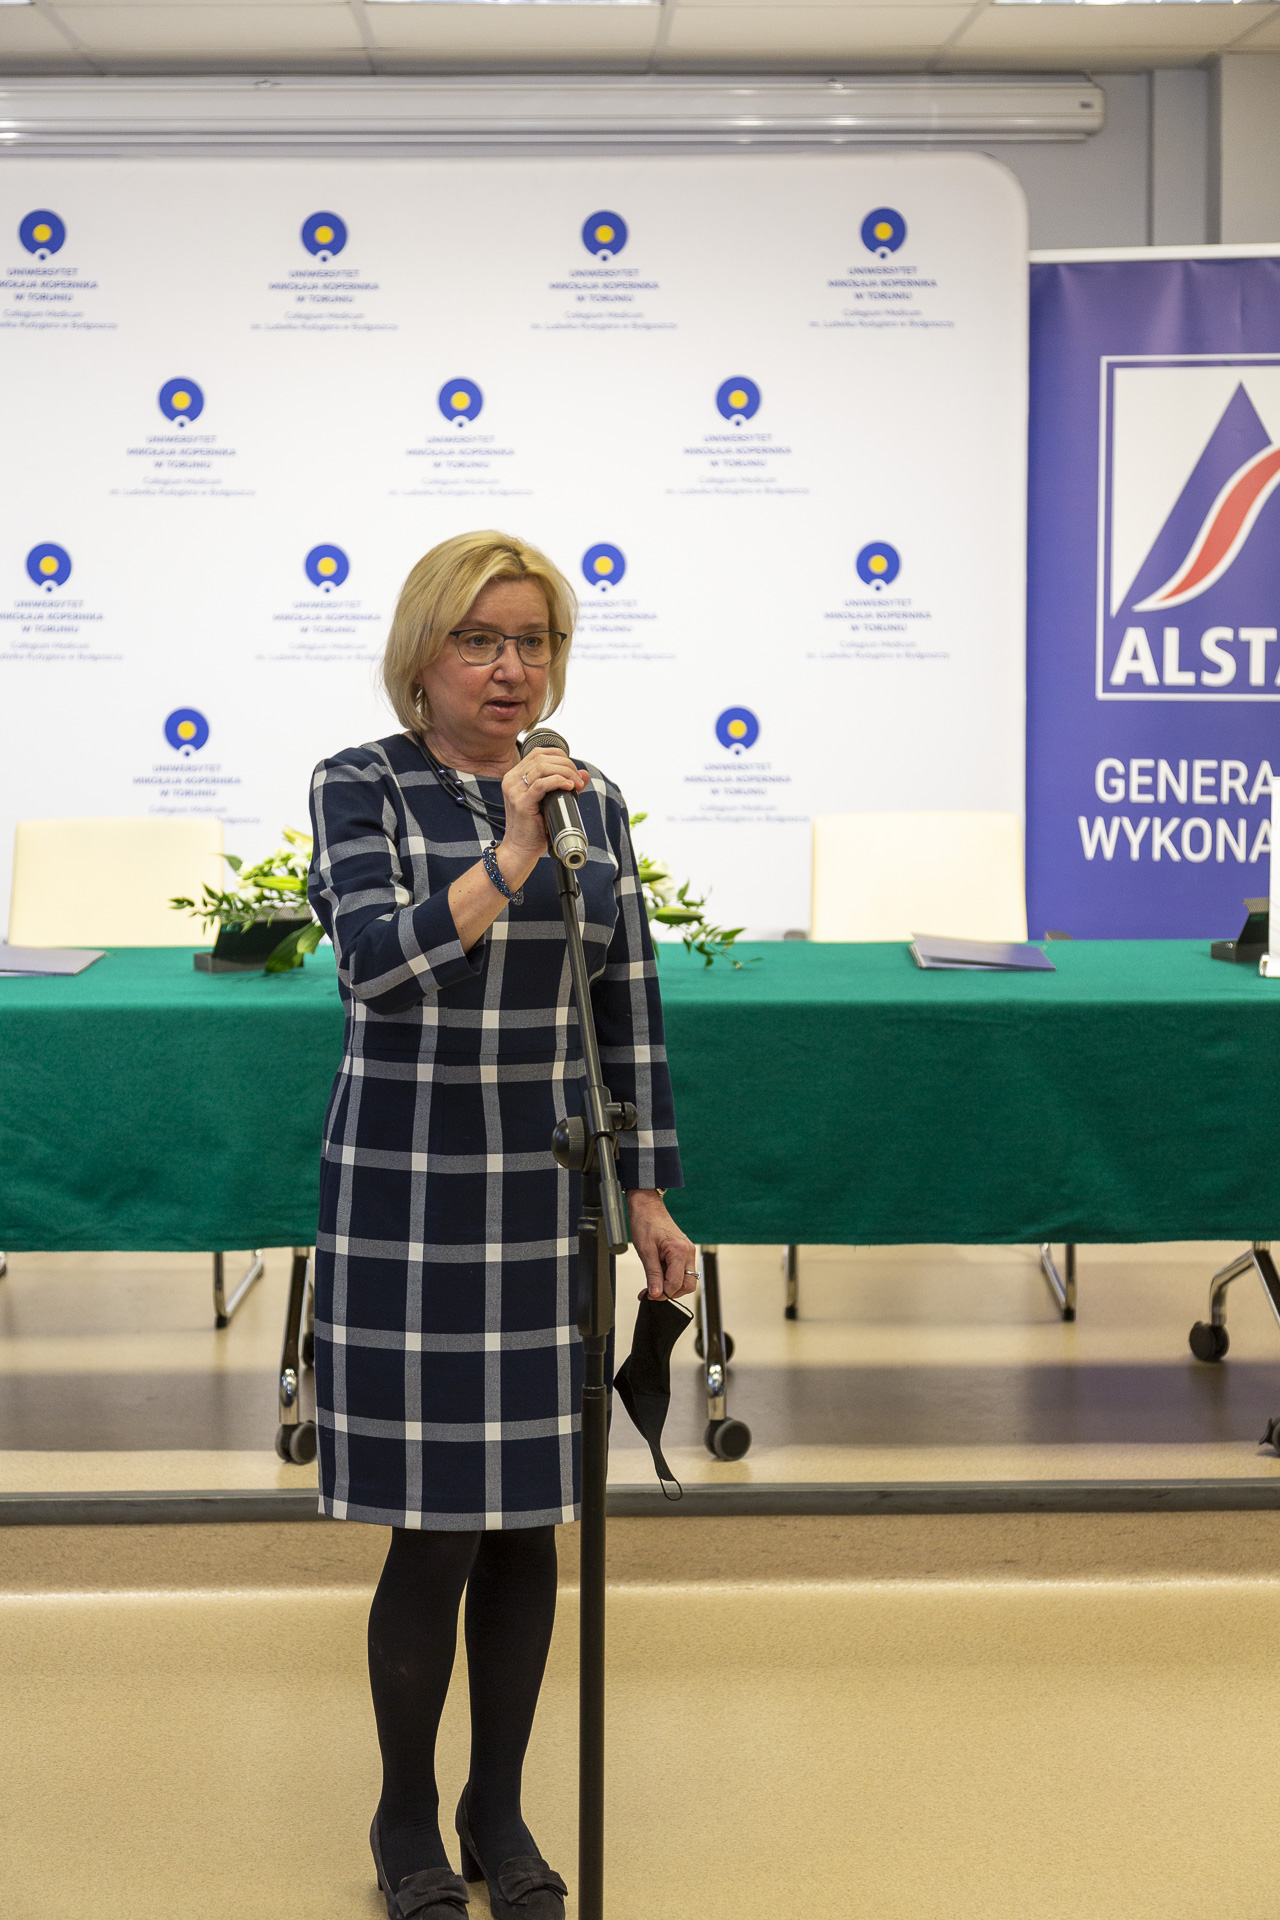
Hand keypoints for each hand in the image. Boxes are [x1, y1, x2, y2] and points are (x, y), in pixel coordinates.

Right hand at [498, 748, 589, 884]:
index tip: (573, 769)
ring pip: (543, 767)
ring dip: (565, 773)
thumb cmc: (534, 827)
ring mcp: (515, 790)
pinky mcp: (522, 802)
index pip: (538, 753)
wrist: (521, 849)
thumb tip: (584, 774)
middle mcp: (512, 779)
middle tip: (579, 779)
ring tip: (576, 785)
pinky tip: (569, 787)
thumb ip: (564, 784)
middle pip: (542, 757)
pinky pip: (541, 784)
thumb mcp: (550, 801)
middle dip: (566, 765)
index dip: (560, 756)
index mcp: (515, 776)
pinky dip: (558, 781)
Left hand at [626, 1189, 697, 1301]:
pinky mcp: (683, 1251)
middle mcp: (688, 1252)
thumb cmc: (645, 1222)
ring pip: (686, 1279)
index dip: (662, 1293)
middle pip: (688, 1285)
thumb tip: (656, 1293)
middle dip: (671, 1292)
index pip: (676, 1283)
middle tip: (653, 1292)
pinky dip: (671, 1276)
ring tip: (653, 1282)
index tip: (649, 1295)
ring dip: (671, 1285)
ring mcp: (687, 1252)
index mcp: (679, 1251)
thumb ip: (652, 1274)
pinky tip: (657, 1275)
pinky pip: (681, 1270)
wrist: (647, 1207)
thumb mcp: (645, 1251)